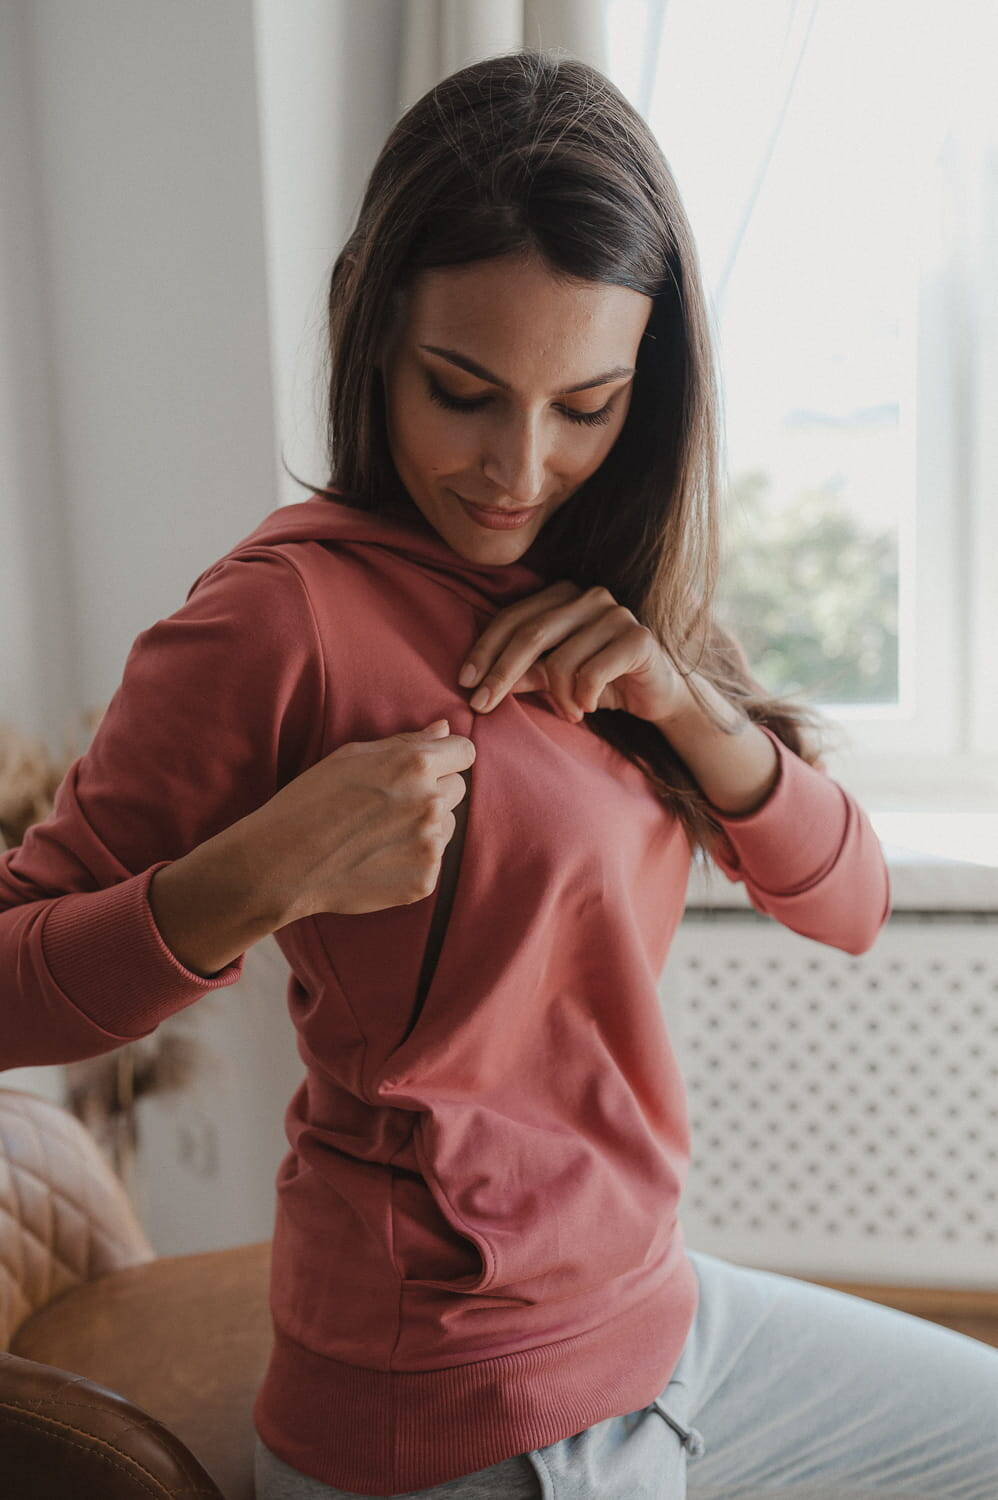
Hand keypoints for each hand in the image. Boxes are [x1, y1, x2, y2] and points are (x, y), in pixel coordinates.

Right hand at [244, 718, 475, 918]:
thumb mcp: (352, 756)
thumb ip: (406, 741)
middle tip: (390, 805)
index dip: (448, 757)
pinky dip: (411, 861)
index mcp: (415, 764)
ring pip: (446, 826)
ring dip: (425, 827)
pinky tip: (376, 860)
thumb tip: (444, 729)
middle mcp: (430, 802)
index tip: (430, 767)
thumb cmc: (312, 801)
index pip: (465, 752)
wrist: (284, 862)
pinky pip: (432, 862)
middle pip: (458, 789)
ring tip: (379, 834)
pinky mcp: (425, 880)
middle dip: (433, 791)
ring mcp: (430, 845)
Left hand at [459, 580, 693, 725]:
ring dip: (556, 697)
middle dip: (501, 673)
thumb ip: (523, 673)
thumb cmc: (601, 682)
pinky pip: (591, 673)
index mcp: (563, 595)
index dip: (485, 650)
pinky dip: (583, 698)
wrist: (657, 695)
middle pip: (531, 633)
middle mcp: (589, 596)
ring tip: (568, 712)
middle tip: (483, 705)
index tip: (465, 682)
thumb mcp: (554, 679)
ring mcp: (615, 614)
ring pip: (561, 660)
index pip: (513, 617)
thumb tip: (479, 683)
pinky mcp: (638, 638)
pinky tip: (589, 707)